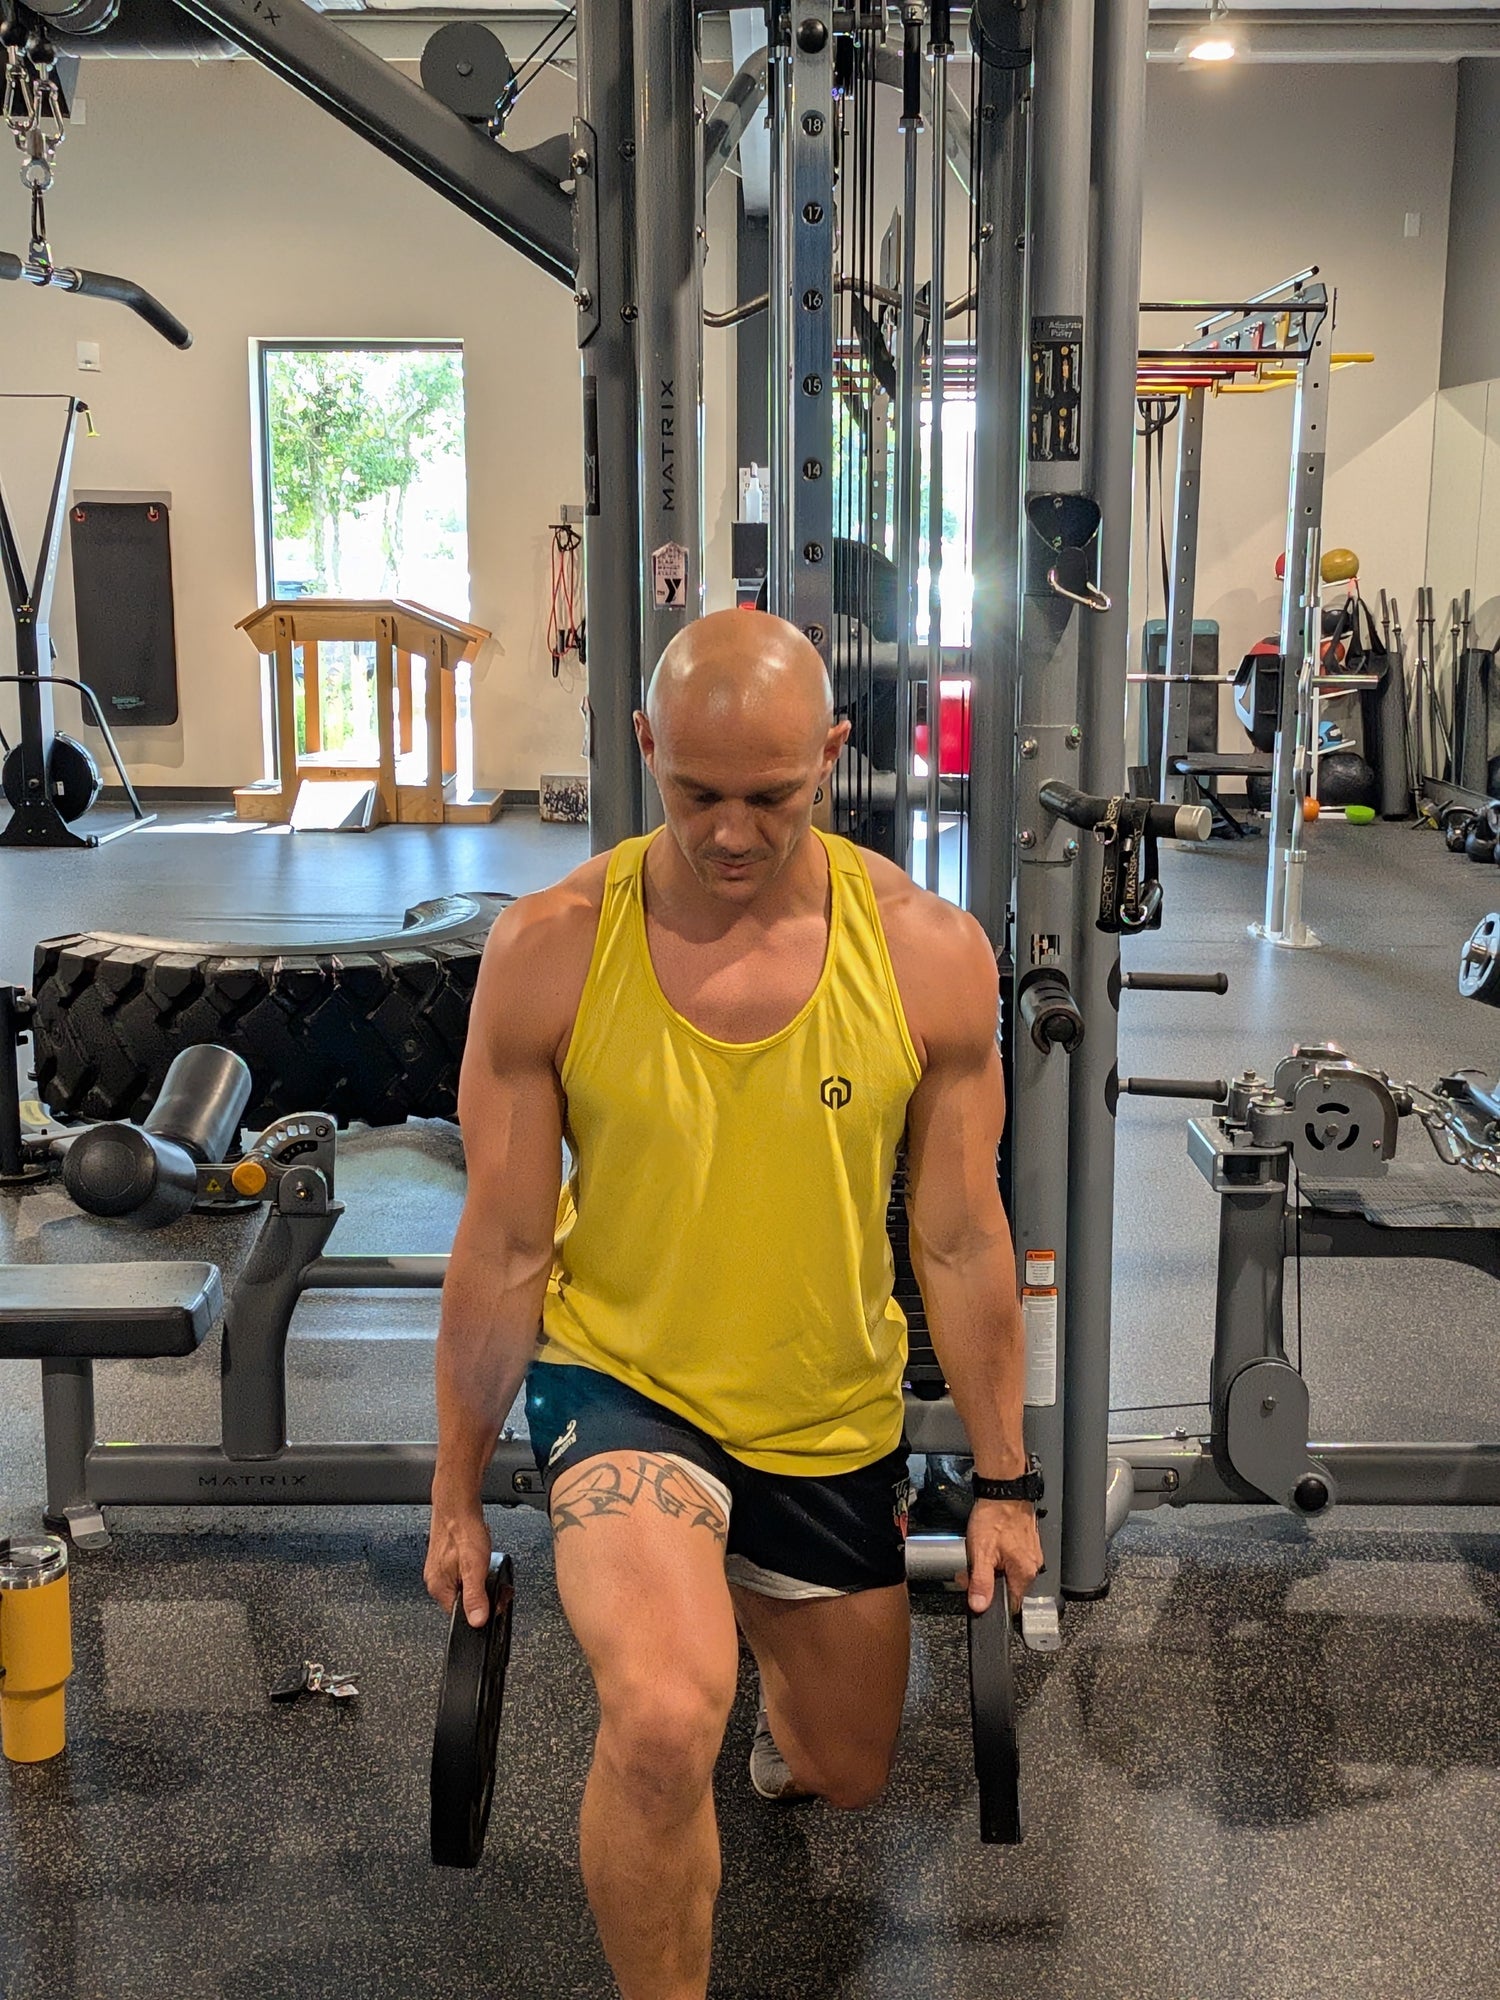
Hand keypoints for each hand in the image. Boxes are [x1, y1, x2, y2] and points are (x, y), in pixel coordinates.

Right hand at [425, 1481, 492, 1626]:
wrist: (457, 1503)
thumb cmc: (463, 1530)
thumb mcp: (474, 1567)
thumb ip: (475, 1596)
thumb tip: (477, 1622)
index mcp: (438, 1588)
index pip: (460, 1616)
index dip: (479, 1609)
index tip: (491, 1597)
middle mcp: (436, 1581)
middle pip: (463, 1600)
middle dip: (480, 1591)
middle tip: (488, 1572)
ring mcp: (440, 1569)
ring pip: (464, 1584)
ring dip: (478, 1577)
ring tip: (483, 1560)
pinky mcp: (446, 1559)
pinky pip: (463, 1572)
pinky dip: (474, 1566)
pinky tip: (478, 1554)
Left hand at [962, 1498, 1042, 1615]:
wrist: (1003, 1490)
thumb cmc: (994, 1517)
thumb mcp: (981, 1553)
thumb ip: (981, 1582)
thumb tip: (979, 1605)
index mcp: (1024, 1573)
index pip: (1011, 1603)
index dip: (992, 1601)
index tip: (978, 1591)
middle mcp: (1032, 1565)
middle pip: (1007, 1586)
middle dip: (988, 1581)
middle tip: (972, 1568)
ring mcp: (1030, 1553)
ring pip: (1008, 1572)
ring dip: (992, 1567)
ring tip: (981, 1552)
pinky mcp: (1026, 1543)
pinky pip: (1011, 1558)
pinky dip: (999, 1556)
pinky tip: (990, 1544)